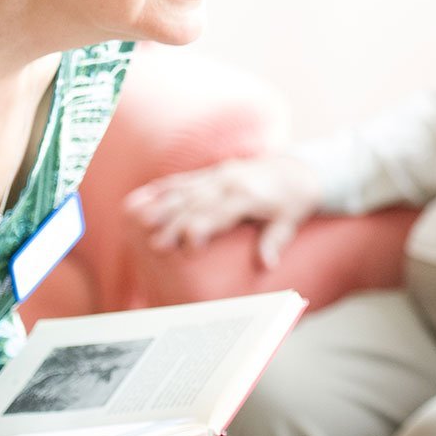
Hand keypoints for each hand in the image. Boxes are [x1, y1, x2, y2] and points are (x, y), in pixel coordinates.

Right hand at [124, 154, 320, 267]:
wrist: (296, 171)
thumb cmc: (292, 202)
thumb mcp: (289, 222)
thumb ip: (274, 241)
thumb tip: (266, 265)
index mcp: (248, 195)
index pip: (221, 211)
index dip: (203, 226)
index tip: (188, 244)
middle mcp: (229, 182)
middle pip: (196, 203)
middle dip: (174, 222)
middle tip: (156, 244)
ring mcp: (218, 175)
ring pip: (184, 190)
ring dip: (161, 204)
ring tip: (139, 220)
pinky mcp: (211, 173)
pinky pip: (182, 179)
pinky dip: (161, 188)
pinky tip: (142, 197)